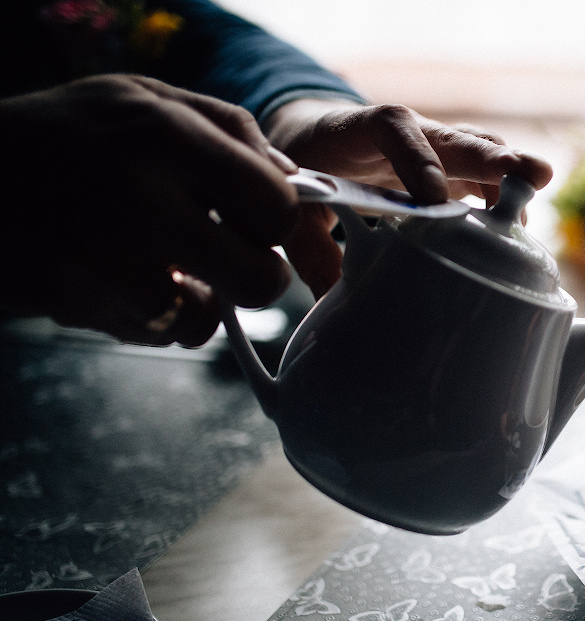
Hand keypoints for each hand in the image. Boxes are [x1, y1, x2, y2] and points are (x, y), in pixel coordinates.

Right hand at [1, 75, 298, 345]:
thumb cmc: (66, 135)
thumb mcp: (142, 100)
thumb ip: (229, 129)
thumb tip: (296, 182)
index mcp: (163, 135)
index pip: (277, 206)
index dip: (273, 219)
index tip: (250, 216)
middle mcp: (137, 199)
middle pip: (259, 279)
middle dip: (253, 273)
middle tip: (227, 255)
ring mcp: (104, 262)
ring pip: (207, 320)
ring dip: (196, 299)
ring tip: (161, 262)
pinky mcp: (80, 307)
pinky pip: (159, 334)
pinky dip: (153, 316)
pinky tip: (126, 279)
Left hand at [262, 99, 554, 296]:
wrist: (321, 138)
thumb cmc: (310, 166)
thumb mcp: (298, 203)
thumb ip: (309, 245)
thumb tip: (331, 295)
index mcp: (368, 129)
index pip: (398, 133)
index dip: (419, 162)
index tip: (434, 202)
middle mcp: (415, 133)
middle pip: (460, 139)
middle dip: (497, 160)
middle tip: (535, 176)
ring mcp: (442, 151)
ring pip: (484, 159)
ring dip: (513, 184)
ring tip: (534, 209)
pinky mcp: (458, 173)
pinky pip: (488, 185)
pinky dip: (505, 208)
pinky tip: (516, 238)